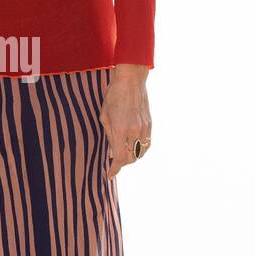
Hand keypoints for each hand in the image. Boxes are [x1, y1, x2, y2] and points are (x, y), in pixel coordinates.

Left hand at [99, 64, 151, 178]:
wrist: (131, 81)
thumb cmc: (113, 96)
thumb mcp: (104, 116)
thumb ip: (109, 134)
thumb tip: (112, 149)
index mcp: (120, 129)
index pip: (119, 158)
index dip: (114, 169)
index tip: (110, 174)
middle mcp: (134, 131)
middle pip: (131, 158)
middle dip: (122, 163)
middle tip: (114, 161)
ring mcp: (144, 128)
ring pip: (140, 153)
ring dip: (132, 157)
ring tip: (124, 154)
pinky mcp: (149, 124)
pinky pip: (147, 144)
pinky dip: (140, 149)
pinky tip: (133, 147)